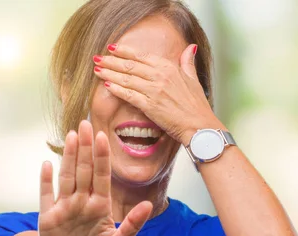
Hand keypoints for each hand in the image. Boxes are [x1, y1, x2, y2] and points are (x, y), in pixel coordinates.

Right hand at [38, 121, 151, 235]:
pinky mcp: (48, 217)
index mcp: (100, 206)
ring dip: (69, 157)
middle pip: (84, 170)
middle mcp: (82, 202)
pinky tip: (46, 165)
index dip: (102, 157)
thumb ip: (132, 225)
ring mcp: (65, 207)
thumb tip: (148, 205)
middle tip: (85, 124)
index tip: (103, 136)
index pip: (102, 176)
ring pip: (67, 177)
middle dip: (86, 148)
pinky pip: (46, 195)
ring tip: (72, 136)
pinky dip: (45, 181)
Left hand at [93, 43, 222, 144]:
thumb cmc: (197, 106)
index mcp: (169, 68)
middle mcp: (160, 76)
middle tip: (98, 59)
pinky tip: (106, 86)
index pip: (142, 56)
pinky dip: (116, 89)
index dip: (125, 51)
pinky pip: (128, 95)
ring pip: (126, 79)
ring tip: (97, 70)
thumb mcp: (193, 79)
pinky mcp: (150, 106)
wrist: (200, 126)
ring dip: (109, 73)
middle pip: (130, 66)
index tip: (113, 48)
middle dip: (111, 61)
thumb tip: (190, 47)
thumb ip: (187, 62)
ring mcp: (154, 91)